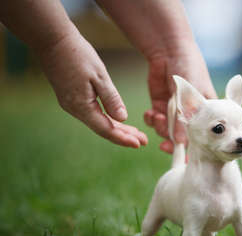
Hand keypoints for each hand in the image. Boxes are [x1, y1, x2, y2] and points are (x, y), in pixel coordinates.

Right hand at [37, 32, 147, 147]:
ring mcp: (71, 104)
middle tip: (143, 141)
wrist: (51, 40)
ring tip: (136, 134)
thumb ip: (111, 99)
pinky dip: (108, 119)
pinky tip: (118, 120)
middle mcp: (75, 109)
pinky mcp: (71, 98)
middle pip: (103, 129)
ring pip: (98, 122)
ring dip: (117, 129)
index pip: (106, 129)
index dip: (124, 138)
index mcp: (82, 106)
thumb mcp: (100, 76)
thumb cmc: (78, 55)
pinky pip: (93, 114)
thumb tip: (123, 118)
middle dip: (124, 136)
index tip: (140, 144)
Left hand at [144, 42, 215, 152]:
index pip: (203, 137)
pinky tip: (150, 113)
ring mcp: (175, 111)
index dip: (194, 148)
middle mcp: (191, 115)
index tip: (183, 153)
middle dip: (172, 141)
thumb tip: (181, 143)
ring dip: (160, 128)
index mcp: (207, 113)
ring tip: (156, 116)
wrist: (170, 49)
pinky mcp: (160, 106)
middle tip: (164, 145)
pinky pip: (154, 120)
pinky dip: (151, 120)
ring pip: (166, 130)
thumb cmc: (189, 68)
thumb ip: (184, 119)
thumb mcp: (190, 95)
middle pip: (182, 137)